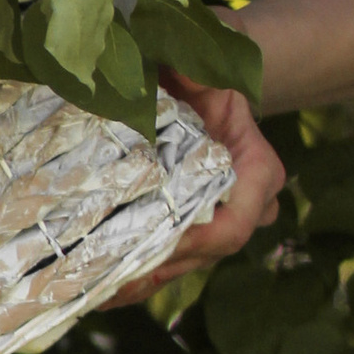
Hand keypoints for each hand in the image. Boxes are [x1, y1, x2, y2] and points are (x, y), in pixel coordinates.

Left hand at [109, 77, 282, 305]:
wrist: (196, 78)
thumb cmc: (200, 69)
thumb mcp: (200, 62)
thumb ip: (193, 67)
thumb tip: (176, 72)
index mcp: (256, 168)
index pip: (239, 220)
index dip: (199, 239)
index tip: (154, 242)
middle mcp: (246, 204)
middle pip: (208, 251)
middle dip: (161, 266)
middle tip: (112, 278)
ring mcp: (218, 221)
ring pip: (187, 263)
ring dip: (143, 279)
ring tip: (97, 292)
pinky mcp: (192, 229)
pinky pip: (170, 263)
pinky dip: (138, 277)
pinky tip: (100, 290)